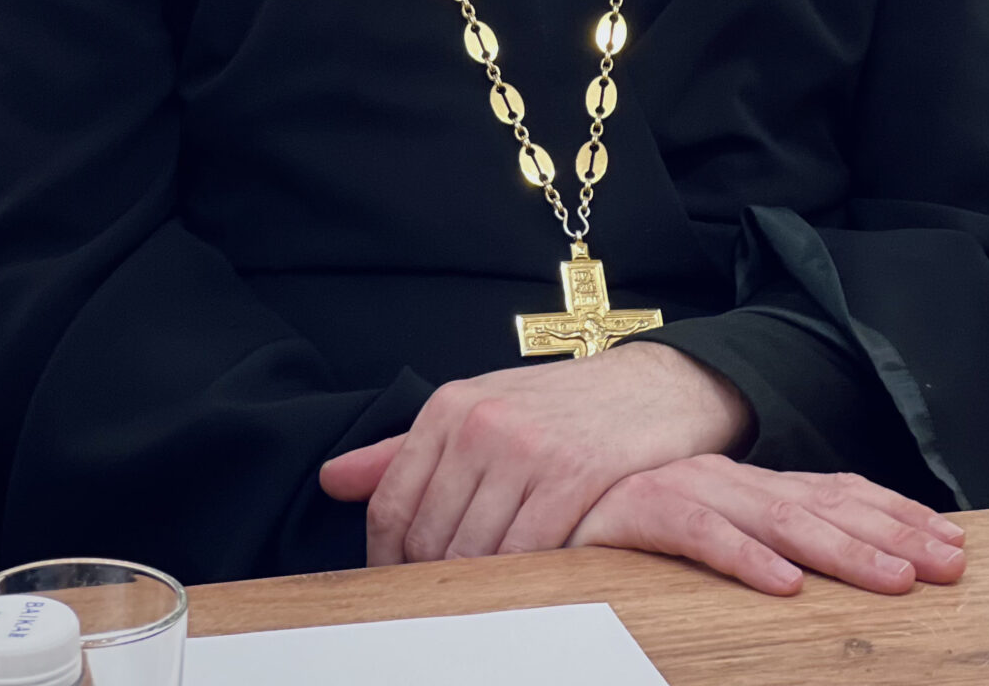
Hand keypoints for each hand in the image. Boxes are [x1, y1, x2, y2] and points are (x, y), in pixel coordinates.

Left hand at [319, 343, 750, 566]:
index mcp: (450, 407)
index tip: (401, 591)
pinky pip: (530, 552)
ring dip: (482, 588)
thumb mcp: (481, 409)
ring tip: (493, 598)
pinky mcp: (575, 474)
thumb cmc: (561, 405)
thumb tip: (332, 480)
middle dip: (436, 583)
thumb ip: (405, 450)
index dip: (388, 564)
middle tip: (454, 603)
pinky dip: (527, 579)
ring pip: (477, 554)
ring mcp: (528, 448)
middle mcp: (482, 423)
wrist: (657, 384)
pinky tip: (535, 581)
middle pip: (431, 539)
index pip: (392, 506)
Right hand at [568, 456, 966, 596]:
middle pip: (822, 504)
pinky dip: (742, 555)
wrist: (525, 493)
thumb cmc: (611, 527)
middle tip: (950, 562)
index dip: (893, 514)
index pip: (833, 493)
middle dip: (893, 532)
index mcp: (743, 486)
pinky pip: (697, 532)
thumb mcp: (699, 536)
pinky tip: (783, 583)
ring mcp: (683, 488)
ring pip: (776, 516)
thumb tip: (815, 580)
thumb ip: (751, 548)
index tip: (951, 539)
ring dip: (840, 548)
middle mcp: (724, 479)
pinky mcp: (635, 508)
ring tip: (894, 579)